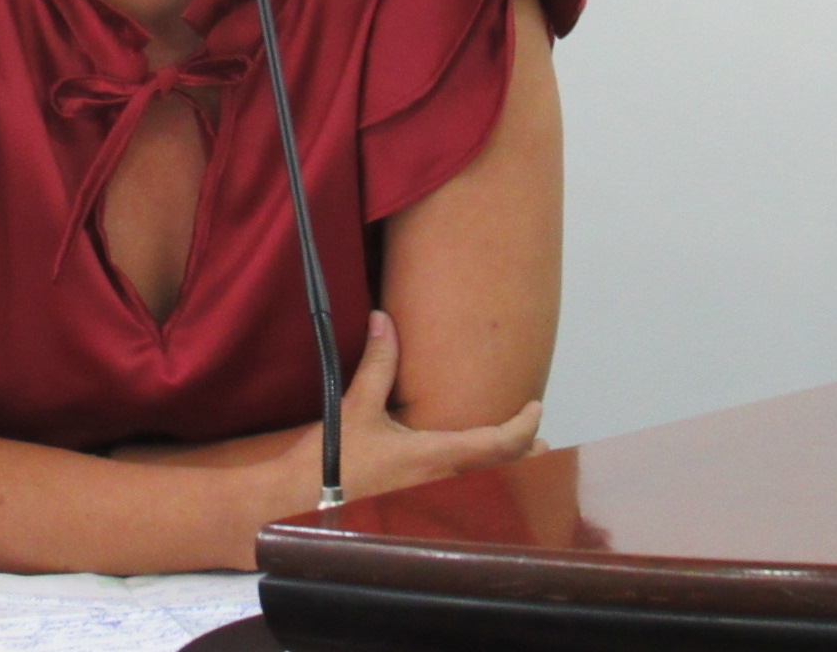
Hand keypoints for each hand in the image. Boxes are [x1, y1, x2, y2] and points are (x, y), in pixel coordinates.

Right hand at [274, 310, 542, 508]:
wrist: (296, 506)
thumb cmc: (329, 462)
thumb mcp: (355, 407)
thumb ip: (378, 364)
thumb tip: (386, 320)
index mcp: (436, 457)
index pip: (500, 444)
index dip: (525, 426)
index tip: (536, 410)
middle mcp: (441, 486)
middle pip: (501, 474)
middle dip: (523, 457)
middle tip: (540, 443)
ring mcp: (429, 507)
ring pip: (483, 492)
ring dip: (501, 475)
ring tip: (514, 460)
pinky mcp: (412, 517)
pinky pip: (458, 504)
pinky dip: (475, 490)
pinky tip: (470, 486)